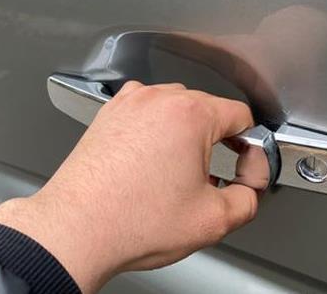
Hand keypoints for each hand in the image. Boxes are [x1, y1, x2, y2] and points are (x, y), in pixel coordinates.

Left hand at [0, 82, 257, 292]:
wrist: (76, 228)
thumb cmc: (130, 220)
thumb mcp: (212, 219)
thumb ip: (248, 199)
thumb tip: (248, 189)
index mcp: (189, 114)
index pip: (240, 116)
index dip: (250, 147)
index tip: (243, 169)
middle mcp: (157, 100)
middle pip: (207, 109)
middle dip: (217, 142)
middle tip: (211, 178)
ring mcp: (128, 104)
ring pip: (174, 110)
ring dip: (184, 137)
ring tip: (175, 175)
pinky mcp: (108, 115)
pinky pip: (144, 115)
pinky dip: (154, 134)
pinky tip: (150, 165)